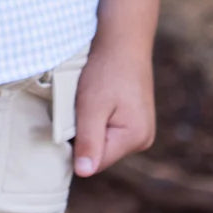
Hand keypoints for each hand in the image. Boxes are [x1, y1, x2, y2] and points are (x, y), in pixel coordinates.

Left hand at [72, 42, 155, 177]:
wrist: (123, 39)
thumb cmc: (107, 69)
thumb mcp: (91, 106)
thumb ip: (88, 140)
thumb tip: (83, 173)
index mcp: (135, 138)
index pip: (96, 161)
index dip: (77, 147)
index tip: (69, 121)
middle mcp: (144, 138)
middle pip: (102, 153)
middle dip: (85, 136)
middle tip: (80, 107)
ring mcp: (142, 128)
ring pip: (105, 141)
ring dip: (91, 126)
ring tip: (90, 100)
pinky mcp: (136, 119)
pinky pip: (111, 129)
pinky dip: (99, 118)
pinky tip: (98, 100)